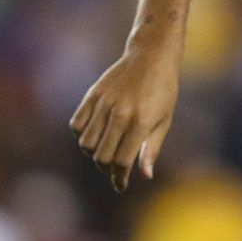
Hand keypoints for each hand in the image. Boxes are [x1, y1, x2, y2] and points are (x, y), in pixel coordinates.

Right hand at [70, 47, 178, 191]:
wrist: (152, 56)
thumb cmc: (163, 90)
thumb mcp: (164, 120)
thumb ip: (152, 149)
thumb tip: (145, 176)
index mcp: (140, 122)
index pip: (122, 162)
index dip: (120, 179)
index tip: (120, 185)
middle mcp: (119, 114)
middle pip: (101, 157)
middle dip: (107, 170)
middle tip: (114, 169)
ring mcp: (103, 104)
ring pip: (86, 144)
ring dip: (94, 154)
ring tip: (105, 151)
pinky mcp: (93, 95)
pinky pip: (77, 124)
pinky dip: (82, 135)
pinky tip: (95, 135)